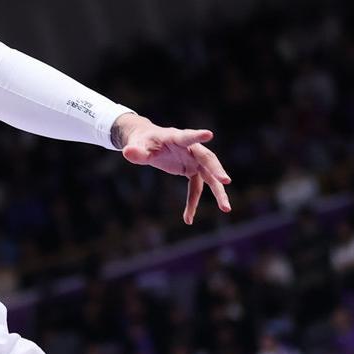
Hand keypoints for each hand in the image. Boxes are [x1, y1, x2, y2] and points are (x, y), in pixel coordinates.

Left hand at [116, 115, 230, 225]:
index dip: (197, 136)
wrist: (147, 142)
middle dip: (216, 169)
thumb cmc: (142, 141)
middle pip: (206, 158)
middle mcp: (190, 149)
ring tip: (226, 209)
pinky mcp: (191, 170)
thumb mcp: (136, 145)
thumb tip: (127, 153)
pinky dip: (192, 202)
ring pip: (209, 176)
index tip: (209, 134)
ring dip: (218, 192)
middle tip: (226, 181)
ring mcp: (193, 160)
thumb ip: (135, 151)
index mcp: (176, 137)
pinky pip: (196, 188)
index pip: (187, 136)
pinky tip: (188, 218)